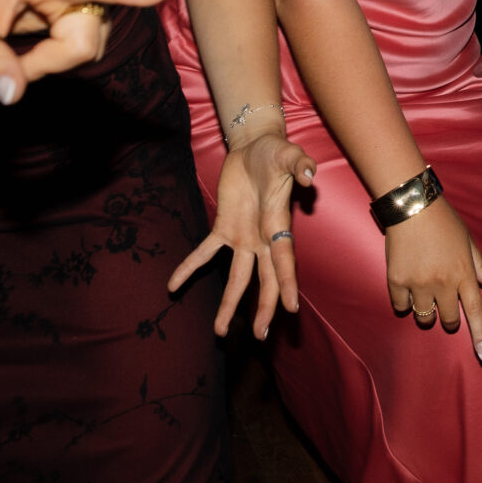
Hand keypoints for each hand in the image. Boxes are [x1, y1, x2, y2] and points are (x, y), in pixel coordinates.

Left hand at [173, 130, 313, 339]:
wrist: (256, 147)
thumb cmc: (276, 152)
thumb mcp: (289, 154)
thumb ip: (299, 164)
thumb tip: (309, 174)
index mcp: (279, 225)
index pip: (285, 260)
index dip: (287, 284)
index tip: (291, 309)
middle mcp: (263, 239)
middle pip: (265, 279)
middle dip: (264, 307)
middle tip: (261, 335)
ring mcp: (243, 237)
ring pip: (238, 277)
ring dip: (230, 304)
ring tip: (220, 331)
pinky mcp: (223, 228)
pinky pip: (205, 253)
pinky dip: (189, 268)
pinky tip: (173, 285)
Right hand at [384, 199, 481, 364]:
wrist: (412, 206)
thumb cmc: (444, 222)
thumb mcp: (467, 240)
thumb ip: (479, 266)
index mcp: (463, 272)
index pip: (476, 310)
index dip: (479, 334)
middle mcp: (443, 282)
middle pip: (450, 319)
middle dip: (450, 320)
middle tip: (446, 307)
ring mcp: (419, 283)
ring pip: (425, 318)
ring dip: (427, 314)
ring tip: (425, 297)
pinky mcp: (397, 280)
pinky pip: (401, 307)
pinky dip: (404, 303)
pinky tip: (407, 290)